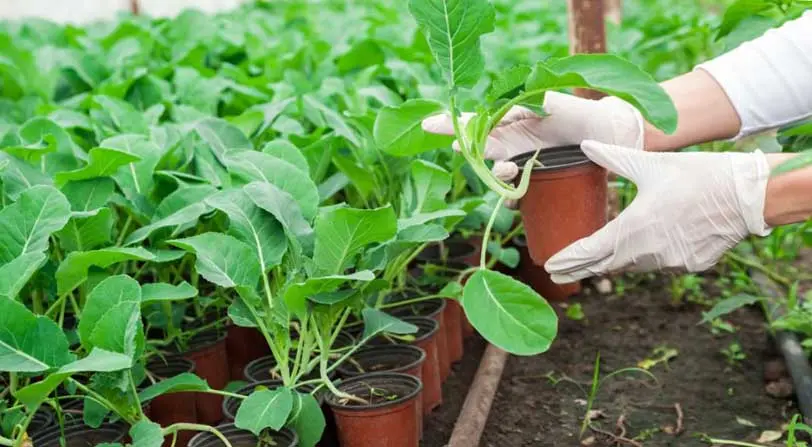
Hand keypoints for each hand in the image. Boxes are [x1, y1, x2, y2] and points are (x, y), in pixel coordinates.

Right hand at [421, 92, 644, 181]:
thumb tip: (490, 116)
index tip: (429, 125)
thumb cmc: (577, 112)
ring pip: (494, 174)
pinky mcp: (536, 180)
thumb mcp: (544, 102)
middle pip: (478, 151)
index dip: (450, 124)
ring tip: (509, 171)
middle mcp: (511, 142)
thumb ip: (517, 107)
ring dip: (494, 175)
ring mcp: (522, 162)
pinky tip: (516, 200)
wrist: (609, 133)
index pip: (473, 122)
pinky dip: (510, 199)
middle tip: (466, 150)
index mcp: (509, 120)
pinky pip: (514, 195)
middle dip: (471, 153)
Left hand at [545, 141, 772, 283]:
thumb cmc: (697, 176)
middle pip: (607, 264)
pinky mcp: (690, 265)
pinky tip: (645, 248)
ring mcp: (670, 262)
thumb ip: (613, 157)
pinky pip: (660, 264)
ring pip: (633, 266)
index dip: (569, 260)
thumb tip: (585, 144)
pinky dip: (648, 257)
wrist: (748, 195)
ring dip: (615, 261)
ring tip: (595, 260)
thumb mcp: (650, 164)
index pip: (590, 251)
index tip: (550, 266)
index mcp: (634, 228)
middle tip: (559, 273)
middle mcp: (648, 252)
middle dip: (583, 268)